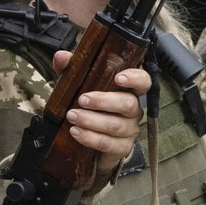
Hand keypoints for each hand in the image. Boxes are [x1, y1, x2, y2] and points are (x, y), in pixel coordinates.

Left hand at [51, 52, 148, 171]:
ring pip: (116, 125)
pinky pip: (109, 144)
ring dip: (92, 120)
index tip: (119, 78)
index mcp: (128, 91)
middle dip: (103, 101)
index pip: (143, 81)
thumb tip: (62, 57)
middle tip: (82, 100)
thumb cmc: (88, 107)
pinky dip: (90, 138)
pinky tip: (76, 132)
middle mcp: (133, 110)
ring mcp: (130, 130)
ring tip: (72, 116)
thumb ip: (71, 70)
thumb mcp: (78, 85)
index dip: (135, 79)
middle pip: (128, 104)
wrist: (90, 140)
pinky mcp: (122, 148)